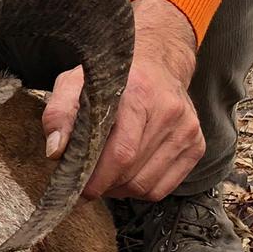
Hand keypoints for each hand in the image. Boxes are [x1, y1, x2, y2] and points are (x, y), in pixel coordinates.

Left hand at [41, 0, 203, 200]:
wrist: (157, 62)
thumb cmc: (112, 77)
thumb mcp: (75, 82)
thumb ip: (59, 114)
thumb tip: (55, 151)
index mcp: (140, 94)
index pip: (121, 153)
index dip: (97, 178)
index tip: (78, 187)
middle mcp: (169, 112)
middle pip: (132, 173)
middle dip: (104, 185)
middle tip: (87, 181)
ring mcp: (187, 130)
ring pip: (147, 186)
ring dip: (120, 190)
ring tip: (106, 176)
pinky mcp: (197, 145)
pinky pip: (163, 188)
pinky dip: (140, 189)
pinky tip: (127, 174)